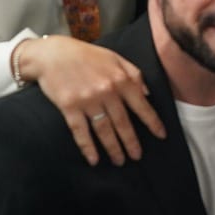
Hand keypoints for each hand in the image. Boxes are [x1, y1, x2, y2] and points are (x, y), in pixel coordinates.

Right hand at [19, 35, 167, 166]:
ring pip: (104, 130)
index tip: (161, 135)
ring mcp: (87, 100)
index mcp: (120, 79)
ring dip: (113, 148)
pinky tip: (94, 159)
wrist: (52, 54)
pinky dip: (87, 147)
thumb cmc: (86, 55)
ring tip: (119, 160)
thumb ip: (134, 74)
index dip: (153, 122)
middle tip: (137, 157)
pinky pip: (81, 132)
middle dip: (131, 142)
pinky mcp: (69, 107)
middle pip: (123, 122)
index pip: (141, 105)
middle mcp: (107, 91)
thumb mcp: (115, 58)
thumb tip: (148, 93)